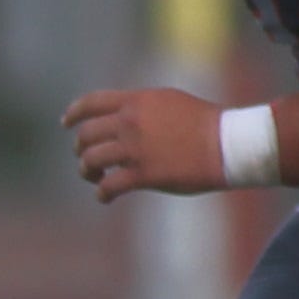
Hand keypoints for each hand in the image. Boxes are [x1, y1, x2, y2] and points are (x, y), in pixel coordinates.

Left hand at [62, 87, 221, 201]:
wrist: (232, 142)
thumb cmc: (207, 124)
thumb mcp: (170, 102)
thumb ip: (142, 108)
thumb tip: (121, 118)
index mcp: (137, 102)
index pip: (92, 103)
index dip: (74, 113)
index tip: (66, 124)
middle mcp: (130, 122)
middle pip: (86, 135)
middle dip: (81, 149)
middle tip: (86, 158)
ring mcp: (135, 148)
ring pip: (91, 160)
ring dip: (86, 171)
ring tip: (95, 177)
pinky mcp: (144, 174)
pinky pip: (109, 186)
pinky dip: (102, 194)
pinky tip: (104, 197)